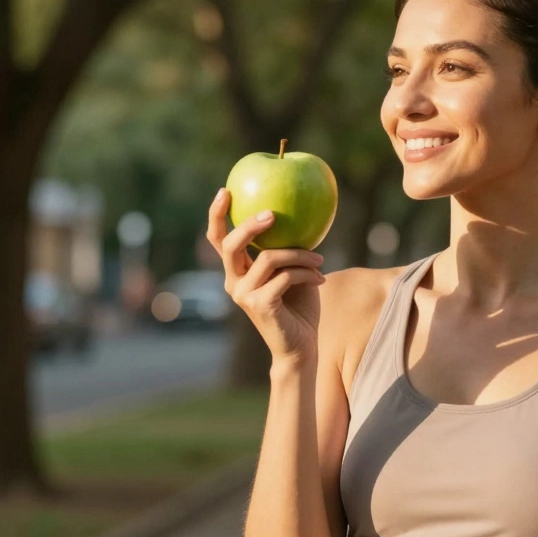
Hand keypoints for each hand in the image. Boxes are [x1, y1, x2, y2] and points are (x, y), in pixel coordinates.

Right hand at [207, 187, 325, 367]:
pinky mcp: (260, 305)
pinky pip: (285, 276)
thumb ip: (286, 248)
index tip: (226, 190)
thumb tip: (300, 214)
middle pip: (230, 244)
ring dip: (300, 255)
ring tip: (320, 261)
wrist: (301, 346)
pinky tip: (320, 278)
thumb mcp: (291, 272)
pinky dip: (306, 273)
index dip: (217, 215)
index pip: (219, 240)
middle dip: (249, 224)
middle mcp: (233, 282)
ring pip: (268, 258)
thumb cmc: (299, 307)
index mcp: (237, 271)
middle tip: (272, 213)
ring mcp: (244, 295)